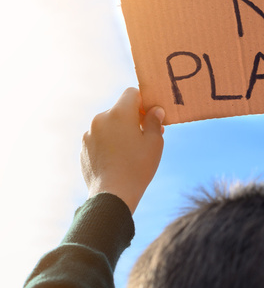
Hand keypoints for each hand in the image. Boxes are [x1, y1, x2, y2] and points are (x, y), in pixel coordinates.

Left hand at [81, 88, 164, 213]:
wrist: (112, 195)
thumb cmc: (137, 167)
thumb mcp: (154, 142)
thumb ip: (154, 121)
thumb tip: (155, 110)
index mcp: (118, 113)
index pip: (131, 93)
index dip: (144, 101)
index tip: (151, 116)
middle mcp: (100, 119)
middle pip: (120, 109)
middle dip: (133, 118)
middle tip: (147, 135)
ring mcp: (89, 134)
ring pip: (109, 124)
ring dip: (120, 131)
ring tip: (132, 151)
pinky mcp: (84, 148)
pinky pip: (100, 138)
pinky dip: (109, 143)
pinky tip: (119, 160)